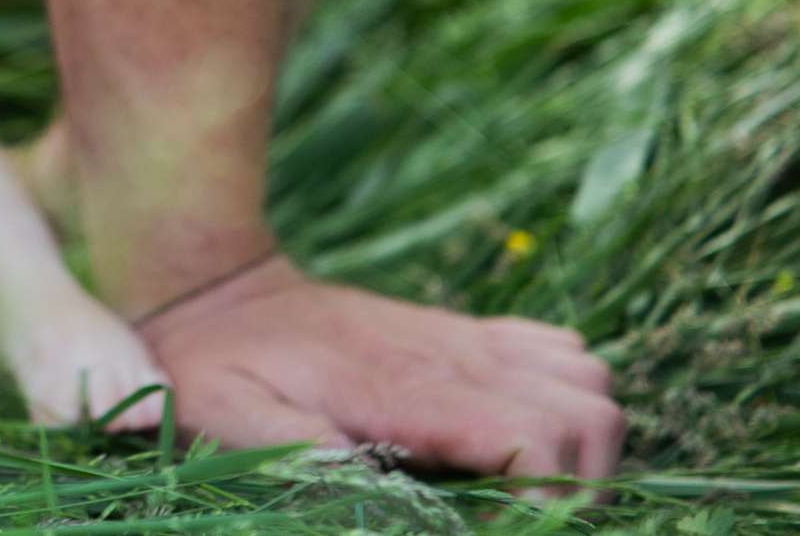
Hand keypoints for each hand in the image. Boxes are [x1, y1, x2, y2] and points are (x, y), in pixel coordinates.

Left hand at [142, 256, 623, 490]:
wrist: (212, 288)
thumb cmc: (216, 366)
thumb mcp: (233, 418)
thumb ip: (302, 453)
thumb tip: (384, 499)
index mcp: (406, 391)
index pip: (535, 438)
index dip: (552, 498)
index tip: (516, 528)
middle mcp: (451, 357)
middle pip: (587, 412)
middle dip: (585, 479)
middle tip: (531, 517)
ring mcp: (462, 339)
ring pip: (587, 380)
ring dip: (584, 438)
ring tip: (533, 484)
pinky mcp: (461, 332)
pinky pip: (559, 351)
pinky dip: (566, 395)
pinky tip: (519, 430)